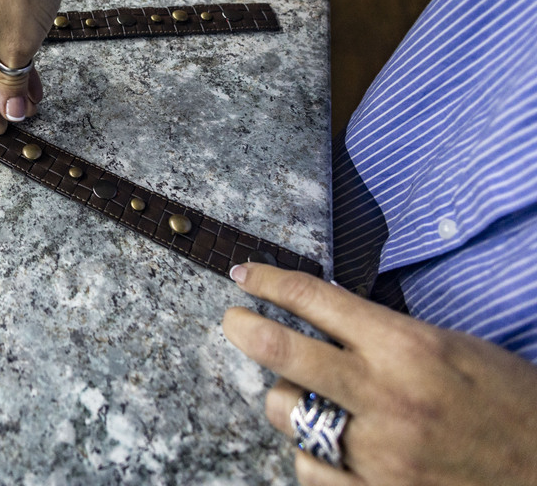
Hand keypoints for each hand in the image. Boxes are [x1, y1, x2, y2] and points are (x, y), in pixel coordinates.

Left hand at [223, 263, 536, 484]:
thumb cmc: (510, 405)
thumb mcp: (452, 348)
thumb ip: (385, 335)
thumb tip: (320, 316)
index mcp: (409, 348)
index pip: (317, 300)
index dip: (270, 283)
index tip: (244, 276)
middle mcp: (388, 397)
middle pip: (284, 354)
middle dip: (246, 330)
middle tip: (234, 320)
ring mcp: (381, 454)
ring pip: (288, 415)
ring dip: (289, 402)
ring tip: (311, 399)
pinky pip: (309, 470)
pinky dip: (311, 455)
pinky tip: (327, 446)